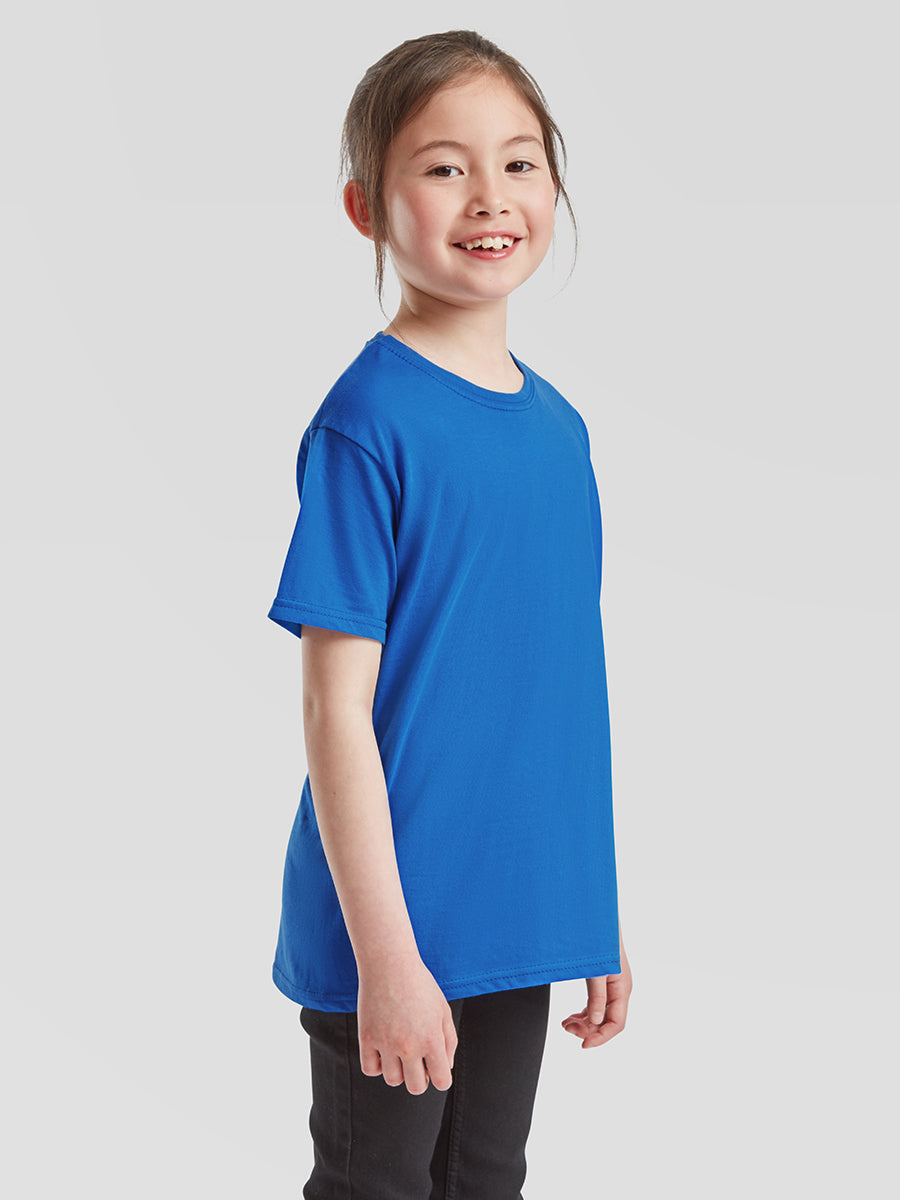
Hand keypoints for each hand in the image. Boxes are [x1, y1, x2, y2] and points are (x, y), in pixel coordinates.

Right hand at [357, 955, 457, 1094]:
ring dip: (398, 1070)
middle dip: (420, 1078)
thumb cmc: (420, 985)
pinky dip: (377, 1065)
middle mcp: (409, 1046)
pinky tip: (383, 1049)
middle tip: (417, 1060)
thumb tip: (444, 1068)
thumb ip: (449, 1041)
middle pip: (416, 1087)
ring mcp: (386, 1043)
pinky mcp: (366, 1038)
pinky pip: (370, 1069)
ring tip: (399, 1050)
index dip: (440, 1076)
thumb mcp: (443, 1010)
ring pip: (393, 1080)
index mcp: (432, 1039)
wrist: (389, 963)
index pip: (441, 1081)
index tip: (435, 1066)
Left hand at [561, 943, 631, 1048]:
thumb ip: (597, 996)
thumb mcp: (597, 970)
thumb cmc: (599, 940)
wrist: (595, 918)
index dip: (601, 1038)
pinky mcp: (602, 982)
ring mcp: (611, 986)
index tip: (583, 1045)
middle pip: (607, 1022)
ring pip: (600, 1015)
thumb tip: (596, 1021)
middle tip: (566, 1027)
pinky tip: (571, 1016)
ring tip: (565, 1023)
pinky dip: (584, 1013)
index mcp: (622, 989)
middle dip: (588, 1030)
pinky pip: (595, 1005)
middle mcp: (619, 990)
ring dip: (584, 1023)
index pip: (616, 1024)